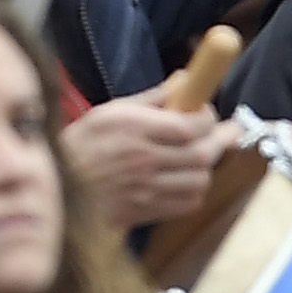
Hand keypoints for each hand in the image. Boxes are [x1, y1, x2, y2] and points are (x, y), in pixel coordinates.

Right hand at [62, 95, 227, 230]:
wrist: (62, 191)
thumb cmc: (83, 146)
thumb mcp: (111, 111)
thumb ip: (152, 98)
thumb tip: (184, 80)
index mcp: (133, 129)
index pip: (188, 124)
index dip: (207, 116)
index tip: (207, 110)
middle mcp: (143, 159)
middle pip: (202, 153)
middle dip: (222, 140)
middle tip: (229, 131)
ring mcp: (148, 189)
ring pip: (200, 179)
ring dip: (207, 166)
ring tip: (201, 154)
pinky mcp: (150, 211)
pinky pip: (189, 202)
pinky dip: (195, 189)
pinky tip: (186, 178)